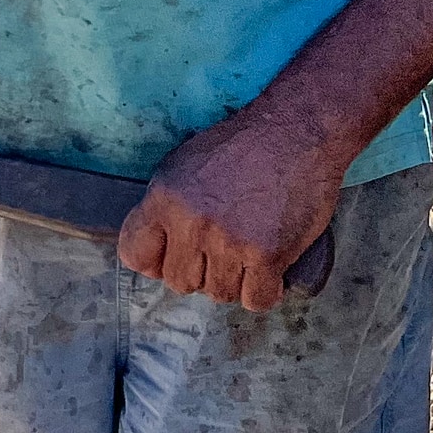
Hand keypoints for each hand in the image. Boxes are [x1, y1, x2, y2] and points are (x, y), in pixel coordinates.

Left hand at [116, 106, 344, 311]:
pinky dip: (264, 290)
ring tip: (248, 252)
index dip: (155, 262)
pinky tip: (269, 269)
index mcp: (164, 198)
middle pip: (180, 282)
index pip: (135, 256)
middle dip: (201, 271)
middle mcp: (190, 223)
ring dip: (235, 281)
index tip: (173, 256)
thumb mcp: (184, 164)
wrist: (297, 132)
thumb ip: (165, 205)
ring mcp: (229, 241)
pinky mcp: (267, 254)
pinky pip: (256, 300)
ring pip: (219, 294)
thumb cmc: (242, 145)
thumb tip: (156, 247)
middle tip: (223, 249)